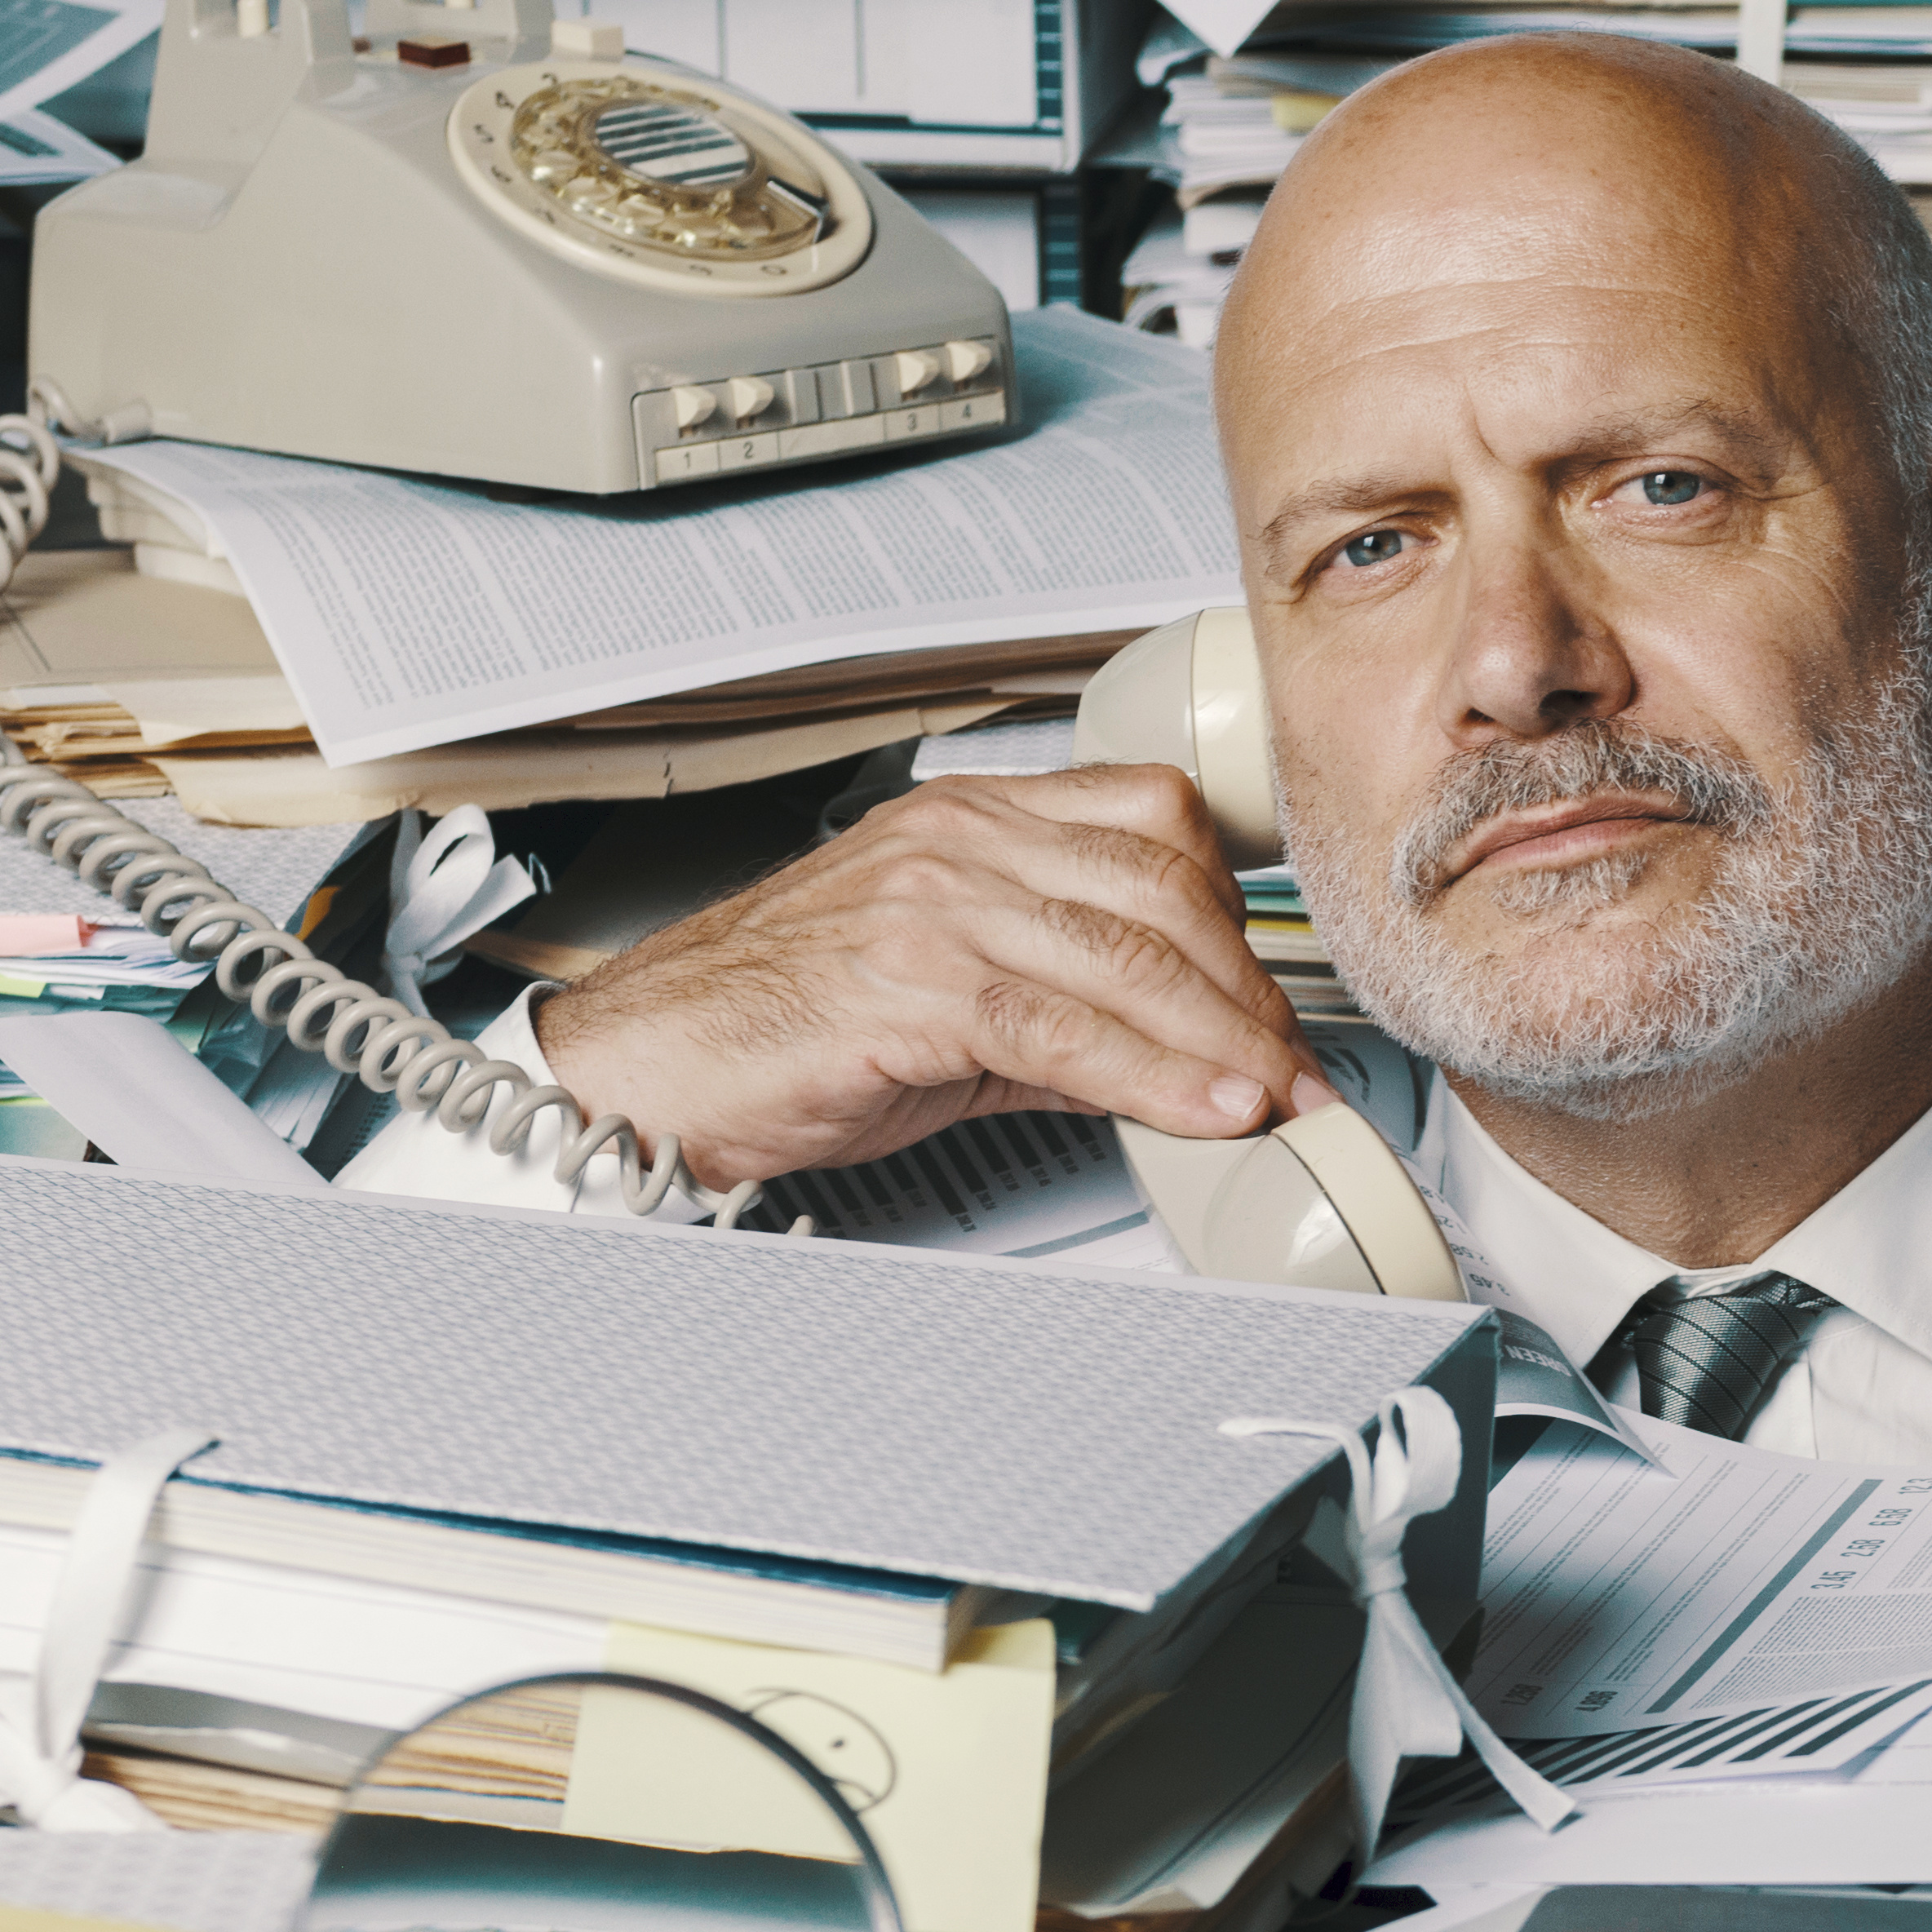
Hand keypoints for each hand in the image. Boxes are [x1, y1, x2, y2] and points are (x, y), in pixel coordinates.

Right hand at [523, 769, 1335, 1187]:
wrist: (641, 1071)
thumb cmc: (773, 1028)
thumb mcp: (946, 1001)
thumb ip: (1064, 1014)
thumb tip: (1179, 1061)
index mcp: (968, 819)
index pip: (1153, 827)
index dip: (1237, 917)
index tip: (1275, 1004)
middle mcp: (957, 841)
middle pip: (1163, 887)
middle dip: (1246, 990)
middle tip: (1291, 1068)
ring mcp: (930, 902)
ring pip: (1128, 955)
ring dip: (1222, 1041)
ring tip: (1272, 1099)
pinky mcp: (907, 983)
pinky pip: (1066, 1027)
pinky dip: (1155, 1076)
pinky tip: (1205, 1112)